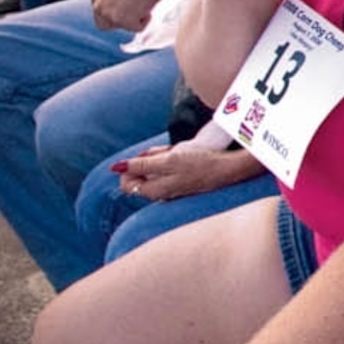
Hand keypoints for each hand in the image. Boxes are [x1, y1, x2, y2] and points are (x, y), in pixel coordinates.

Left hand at [90, 0, 195, 32]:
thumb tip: (120, 6)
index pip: (100, 16)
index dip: (115, 14)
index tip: (127, 10)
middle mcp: (98, 7)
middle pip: (106, 26)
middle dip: (121, 22)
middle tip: (135, 12)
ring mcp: (109, 14)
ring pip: (124, 27)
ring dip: (136, 18)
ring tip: (144, 2)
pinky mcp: (122, 21)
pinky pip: (138, 28)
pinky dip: (146, 20)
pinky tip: (147, 5)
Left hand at [111, 136, 263, 202]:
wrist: (227, 169)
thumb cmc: (199, 165)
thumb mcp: (167, 161)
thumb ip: (140, 165)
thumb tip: (115, 168)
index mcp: (153, 191)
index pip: (125, 183)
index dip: (130, 167)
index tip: (145, 157)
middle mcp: (160, 193)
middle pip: (140, 173)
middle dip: (148, 158)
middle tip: (164, 152)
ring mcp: (171, 187)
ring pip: (154, 168)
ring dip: (160, 156)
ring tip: (176, 151)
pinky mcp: (181, 181)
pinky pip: (167, 167)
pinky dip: (171, 158)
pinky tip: (183, 153)